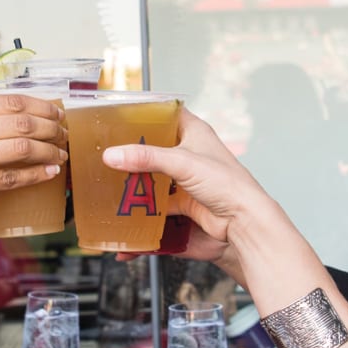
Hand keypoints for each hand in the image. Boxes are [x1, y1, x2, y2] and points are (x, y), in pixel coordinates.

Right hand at [0, 93, 64, 228]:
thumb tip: (6, 115)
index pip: (11, 100)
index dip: (42, 106)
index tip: (57, 112)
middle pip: (22, 121)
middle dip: (52, 128)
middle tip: (65, 134)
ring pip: (21, 148)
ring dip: (49, 151)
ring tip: (61, 154)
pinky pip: (11, 177)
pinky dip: (35, 174)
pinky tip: (48, 173)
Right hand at [104, 110, 281, 280]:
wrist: (242, 226)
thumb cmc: (228, 185)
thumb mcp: (183, 162)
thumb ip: (146, 158)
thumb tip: (113, 155)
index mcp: (192, 134)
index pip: (164, 114)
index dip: (144, 113)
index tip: (117, 116)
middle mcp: (186, 157)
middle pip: (151, 152)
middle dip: (129, 157)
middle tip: (104, 157)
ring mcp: (181, 185)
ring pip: (149, 184)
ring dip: (131, 190)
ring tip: (106, 192)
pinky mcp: (179, 210)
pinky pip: (152, 216)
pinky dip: (137, 225)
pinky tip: (122, 233)